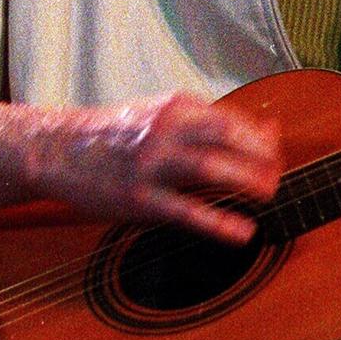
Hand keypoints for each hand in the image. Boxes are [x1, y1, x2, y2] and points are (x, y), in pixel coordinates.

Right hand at [22, 93, 280, 244]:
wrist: (61, 149)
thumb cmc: (121, 133)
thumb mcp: (166, 114)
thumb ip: (215, 121)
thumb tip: (272, 127)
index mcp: (175, 107)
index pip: (230, 119)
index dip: (259, 137)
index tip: (277, 152)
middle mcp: (165, 130)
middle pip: (226, 137)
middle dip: (260, 156)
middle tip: (279, 174)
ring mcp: (151, 164)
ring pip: (210, 168)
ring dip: (246, 181)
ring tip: (270, 194)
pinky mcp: (139, 199)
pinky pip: (185, 211)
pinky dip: (218, 222)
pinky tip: (243, 232)